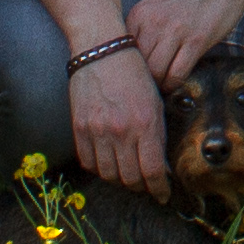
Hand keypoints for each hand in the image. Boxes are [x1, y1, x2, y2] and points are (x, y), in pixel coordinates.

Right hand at [66, 36, 173, 192]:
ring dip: (121, 180)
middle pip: (130, 178)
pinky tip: (109, 164)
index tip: (163, 194)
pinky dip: (100, 169)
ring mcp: (97, 131)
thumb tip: (161, 165)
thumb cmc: (134, 72)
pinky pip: (89, 162)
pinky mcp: (79, 129)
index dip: (160, 188)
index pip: (153, 170)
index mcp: (145, 122)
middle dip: (141, 187)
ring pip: (109, 174)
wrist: (101, 50)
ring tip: (129, 176)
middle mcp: (121, 131)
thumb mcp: (155, 100)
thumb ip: (157, 134)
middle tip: (146, 185)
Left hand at [126, 0, 243, 83]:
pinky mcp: (196, 41)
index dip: (128, 68)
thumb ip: (142, 30)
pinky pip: (177, 74)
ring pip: (156, 73)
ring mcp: (175, 30)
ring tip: (161, 86)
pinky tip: (174, 83)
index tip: (135, 76)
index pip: (122, 51)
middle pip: (138, 64)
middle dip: (143, 79)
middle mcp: (153, 20)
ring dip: (158, 85)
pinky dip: (174, 84)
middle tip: (148, 87)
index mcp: (139, 13)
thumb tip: (131, 65)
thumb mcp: (157, 7)